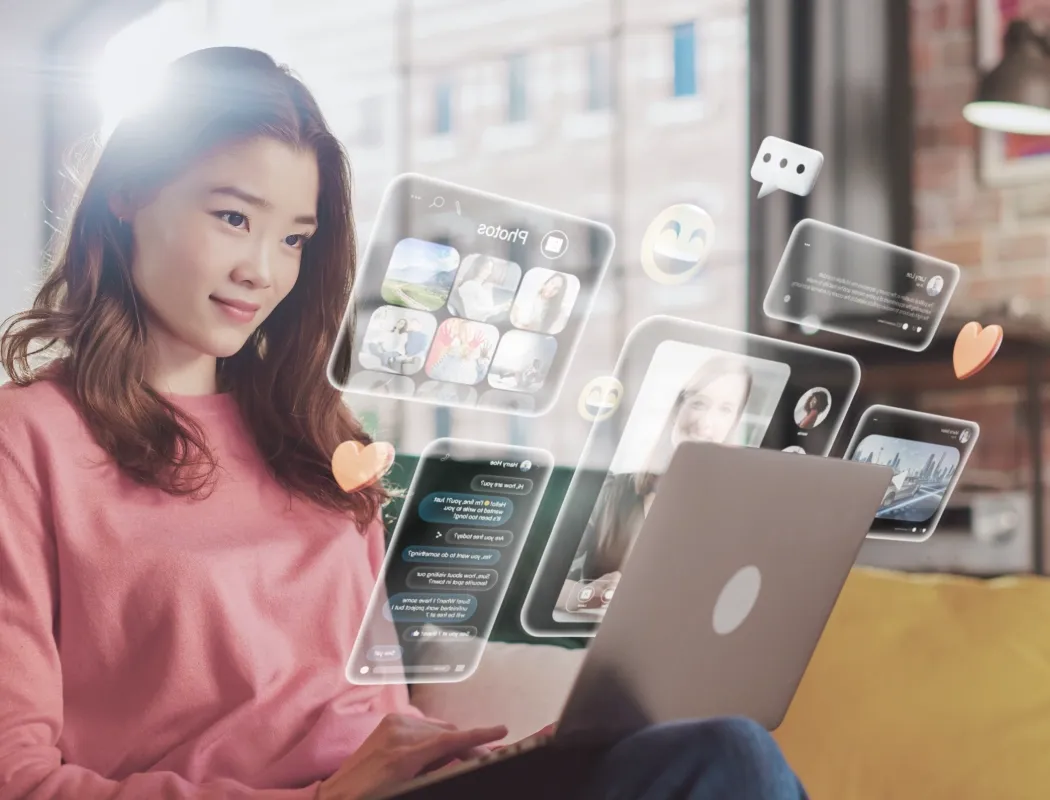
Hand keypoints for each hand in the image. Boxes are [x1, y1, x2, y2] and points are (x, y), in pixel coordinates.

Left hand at [317, 713, 507, 799]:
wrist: (338, 795)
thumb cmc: (376, 798)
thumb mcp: (411, 789)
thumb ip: (438, 772)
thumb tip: (463, 762)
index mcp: (404, 754)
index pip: (450, 740)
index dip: (479, 736)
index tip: (501, 731)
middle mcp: (400, 732)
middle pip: (447, 733)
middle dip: (466, 745)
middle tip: (480, 759)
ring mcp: (393, 723)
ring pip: (437, 728)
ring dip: (448, 741)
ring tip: (450, 760)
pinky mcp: (389, 721)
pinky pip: (423, 725)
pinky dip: (432, 736)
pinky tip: (432, 752)